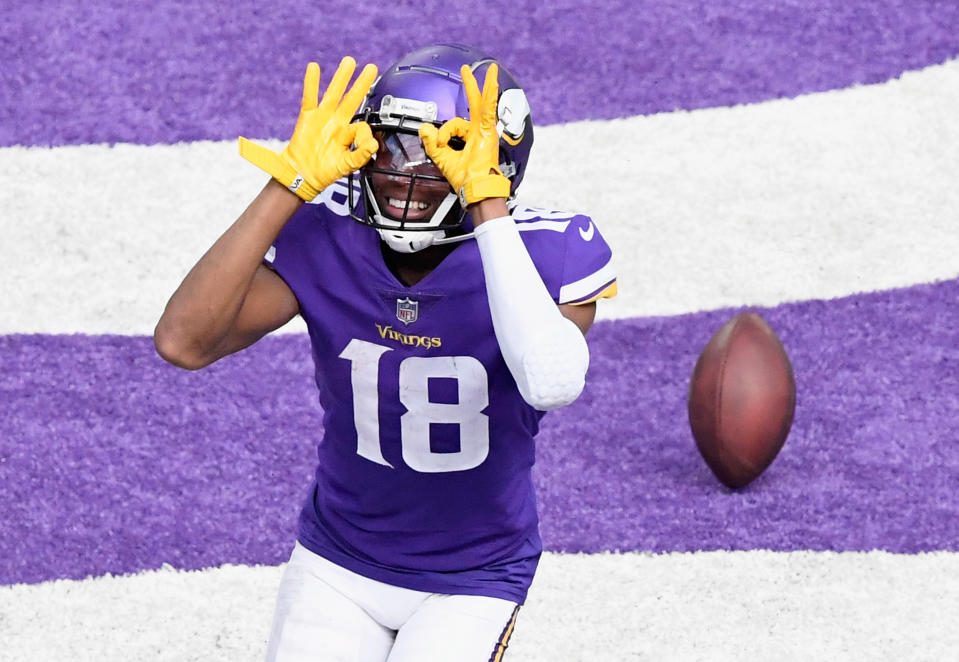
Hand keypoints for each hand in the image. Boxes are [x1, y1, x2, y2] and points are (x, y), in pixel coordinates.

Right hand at [238, 57, 378, 200]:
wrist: (304, 175)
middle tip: (372, 67)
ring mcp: (323, 117)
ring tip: (350, 61)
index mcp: (349, 133)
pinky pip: (310, 97)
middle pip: (352, 98)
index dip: (365, 133)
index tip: (368, 143)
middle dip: (362, 83)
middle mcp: (338, 122)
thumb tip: (374, 144)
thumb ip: (361, 155)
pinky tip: (314, 67)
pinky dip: (311, 82)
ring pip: (334, 93)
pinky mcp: (308, 117)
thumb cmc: (326, 172)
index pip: (362, 124)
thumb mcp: (347, 165)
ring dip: (342, 77)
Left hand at [419, 64, 510, 206]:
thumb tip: (423, 128)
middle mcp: (479, 132)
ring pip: (484, 104)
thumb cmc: (464, 178)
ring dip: (487, 85)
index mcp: (470, 138)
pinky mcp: (488, 132)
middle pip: (475, 104)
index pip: (454, 125)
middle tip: (465, 69)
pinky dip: (491, 95)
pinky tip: (492, 82)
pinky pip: (488, 110)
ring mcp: (486, 131)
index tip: (440, 143)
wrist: (474, 188)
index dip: (443, 132)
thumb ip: (431, 143)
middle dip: (471, 85)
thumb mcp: (442, 158)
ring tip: (491, 69)